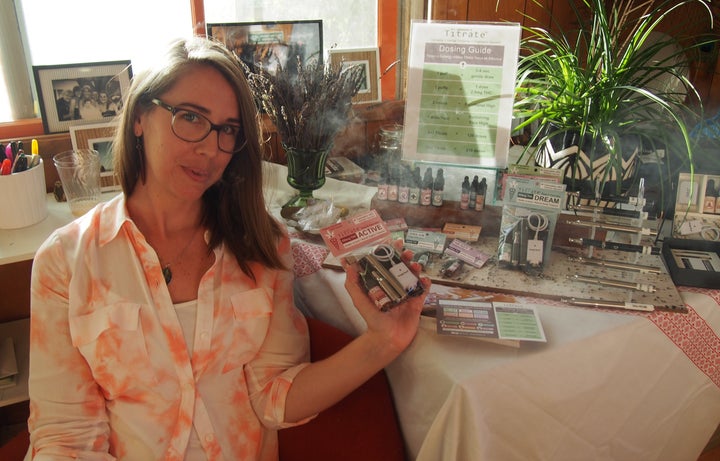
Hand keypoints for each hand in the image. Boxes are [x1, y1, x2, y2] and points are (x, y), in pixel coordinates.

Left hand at [343, 241, 430, 356]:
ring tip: (415, 265)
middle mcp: (394, 287)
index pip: (385, 263)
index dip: (389, 252)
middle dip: (404, 257)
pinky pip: (423, 290)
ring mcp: (406, 294)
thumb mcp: (359, 301)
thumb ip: (353, 284)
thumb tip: (347, 265)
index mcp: (381, 284)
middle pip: (401, 266)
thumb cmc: (372, 320)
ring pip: (413, 276)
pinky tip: (425, 279)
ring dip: (416, 267)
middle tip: (406, 251)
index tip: (392, 241)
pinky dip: (426, 283)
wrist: (387, 339)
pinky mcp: (416, 303)